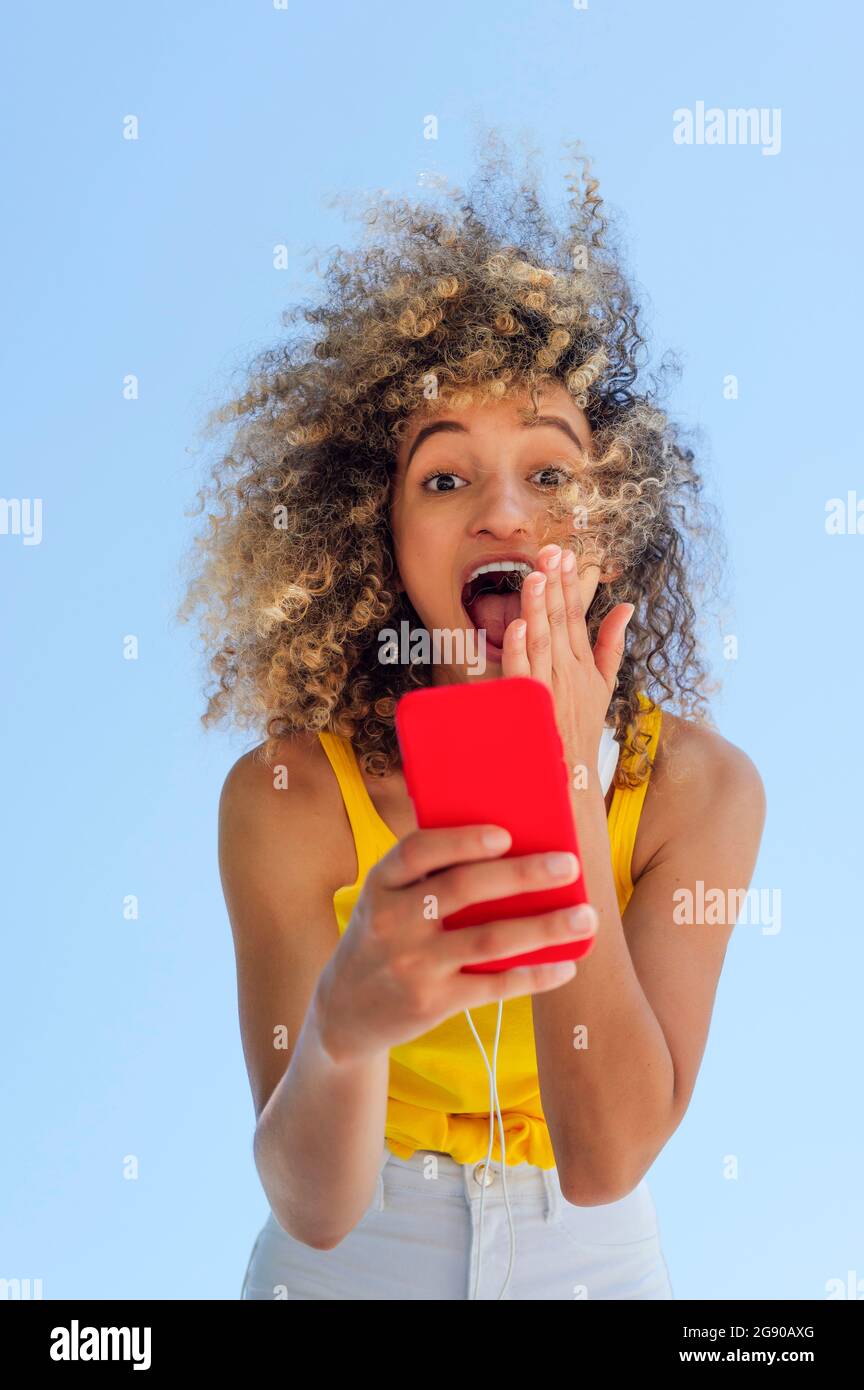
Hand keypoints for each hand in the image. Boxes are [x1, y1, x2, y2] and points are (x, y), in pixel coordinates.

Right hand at [313, 823, 597, 1063]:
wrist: (344, 1012)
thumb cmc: (384, 938)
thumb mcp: (386, 901)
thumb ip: (429, 876)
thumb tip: (511, 846)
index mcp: (381, 884)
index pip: (416, 851)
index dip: (461, 840)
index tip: (505, 834)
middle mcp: (392, 922)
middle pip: (462, 889)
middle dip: (521, 874)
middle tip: (569, 865)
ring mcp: (412, 965)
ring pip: (488, 940)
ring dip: (544, 927)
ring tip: (586, 917)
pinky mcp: (432, 1002)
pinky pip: (493, 986)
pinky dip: (534, 975)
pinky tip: (565, 965)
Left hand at [499, 543, 633, 771]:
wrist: (571, 773)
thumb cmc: (583, 726)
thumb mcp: (604, 683)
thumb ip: (612, 643)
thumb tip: (627, 607)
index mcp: (583, 663)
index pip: (577, 616)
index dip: (571, 584)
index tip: (567, 554)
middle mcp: (568, 672)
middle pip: (561, 622)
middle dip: (556, 585)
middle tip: (551, 552)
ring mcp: (550, 689)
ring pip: (543, 642)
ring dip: (539, 608)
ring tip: (536, 576)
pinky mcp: (531, 706)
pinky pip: (524, 674)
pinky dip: (520, 650)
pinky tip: (517, 625)